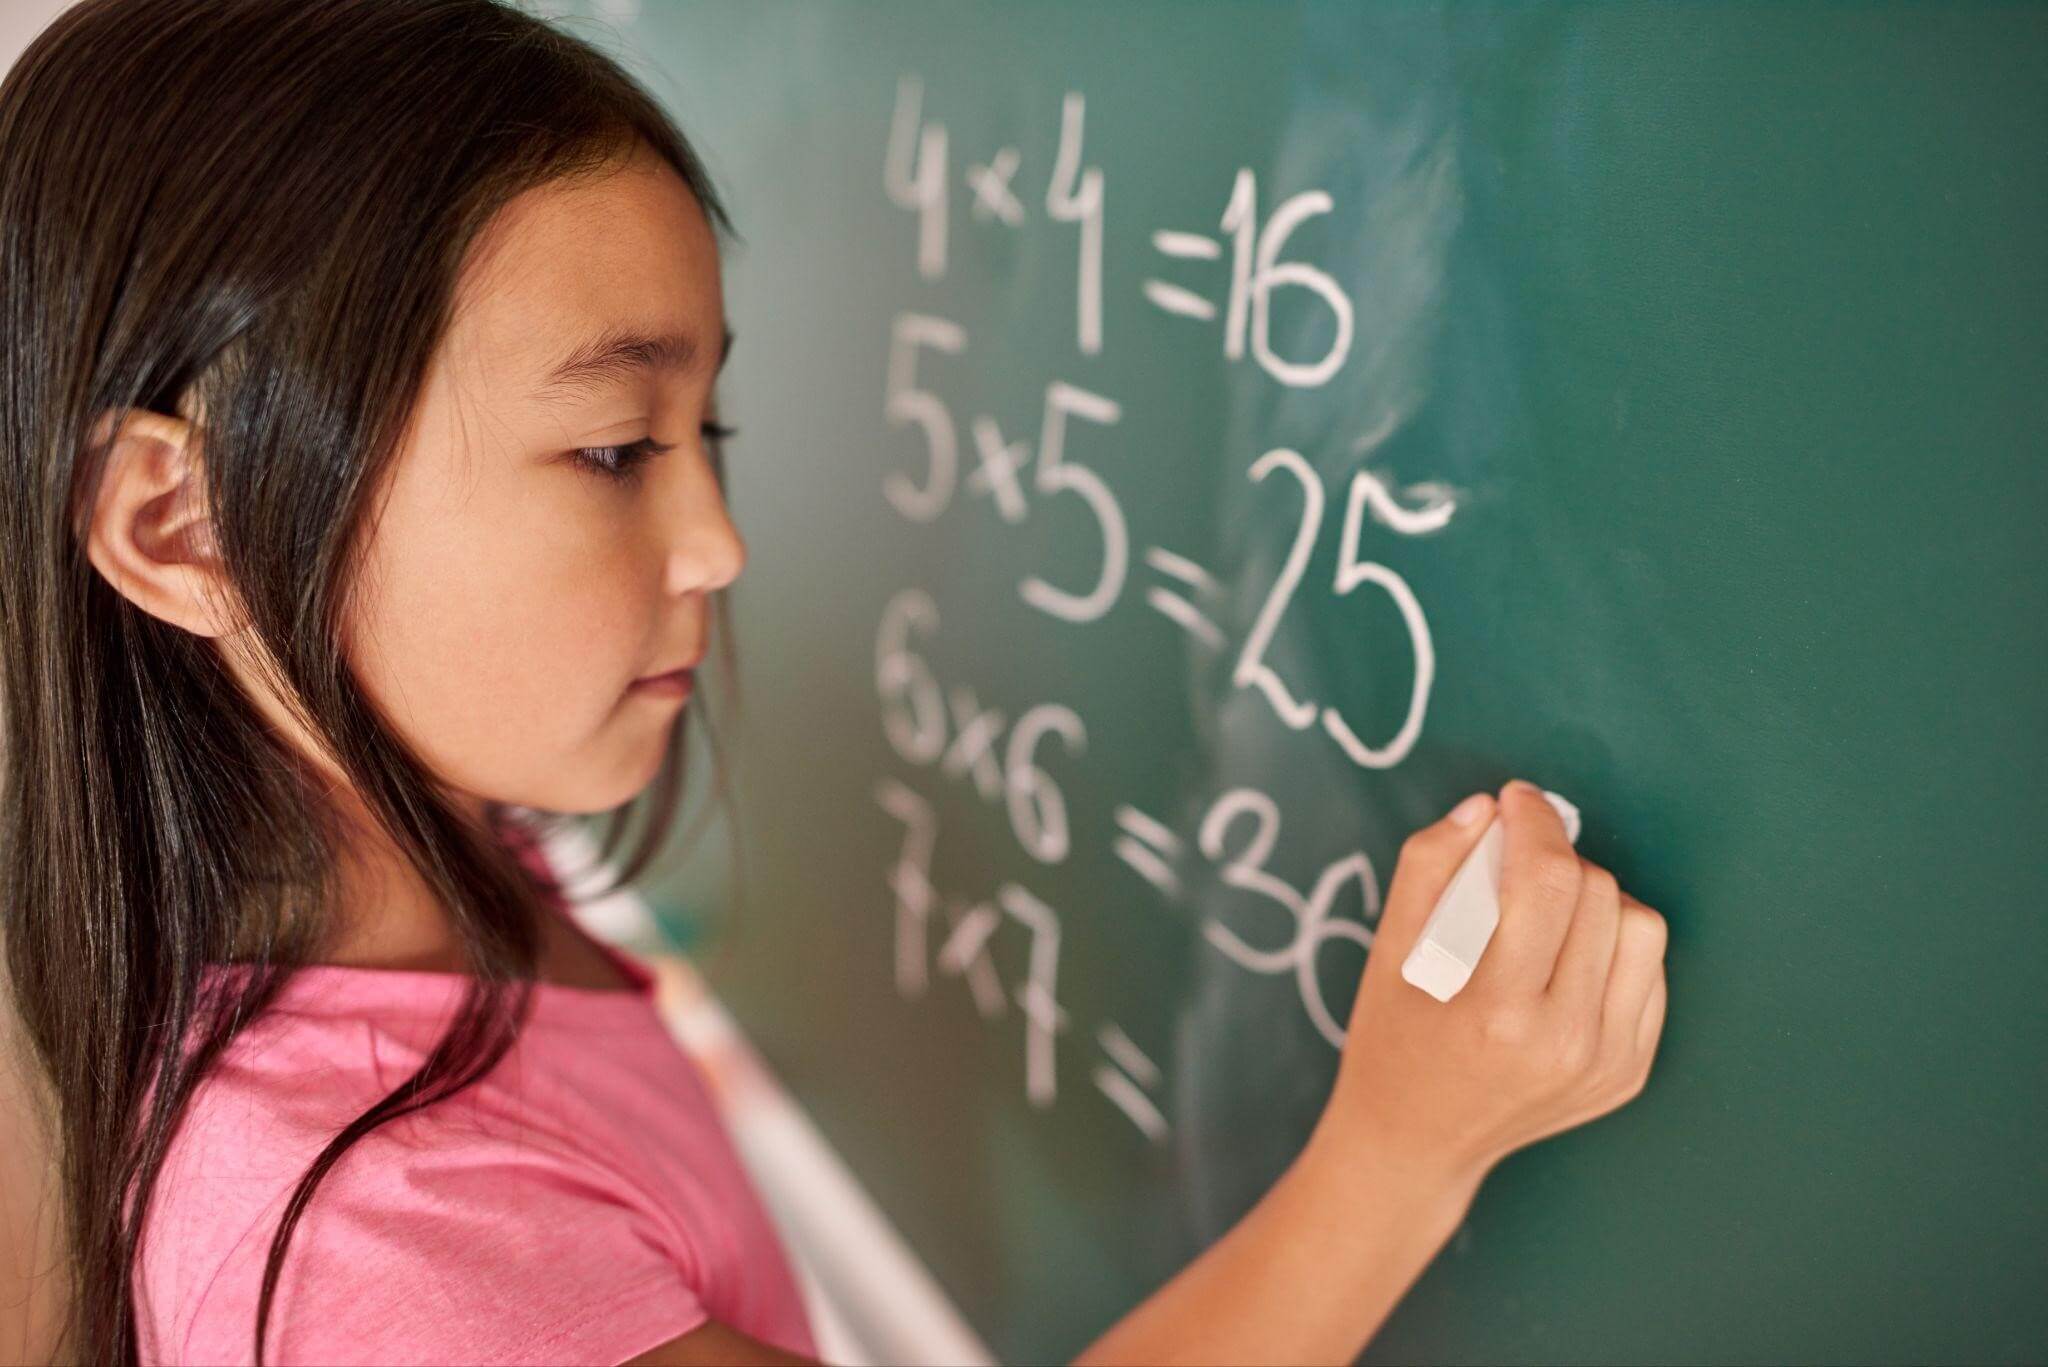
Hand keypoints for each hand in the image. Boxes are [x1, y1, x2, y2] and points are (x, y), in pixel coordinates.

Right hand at [1318, 780, 1669, 1187]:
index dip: (1535, 822)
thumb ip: (1429, 866)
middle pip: (1596, 893)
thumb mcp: (1387, 950)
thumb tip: (1487, 808)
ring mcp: (1607, 1063)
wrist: (1417, 1141)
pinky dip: (1612, 944)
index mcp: (1497, 1011)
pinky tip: (1566, 957)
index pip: (1546, 881)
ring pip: (1641, 926)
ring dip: (1594, 899)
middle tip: (1514, 866)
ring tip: (1547, 913)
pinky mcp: (1631, 1071)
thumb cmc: (1394, 1036)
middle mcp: (1565, 1042)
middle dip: (1555, 859)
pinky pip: (1650, 970)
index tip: (1515, 801)